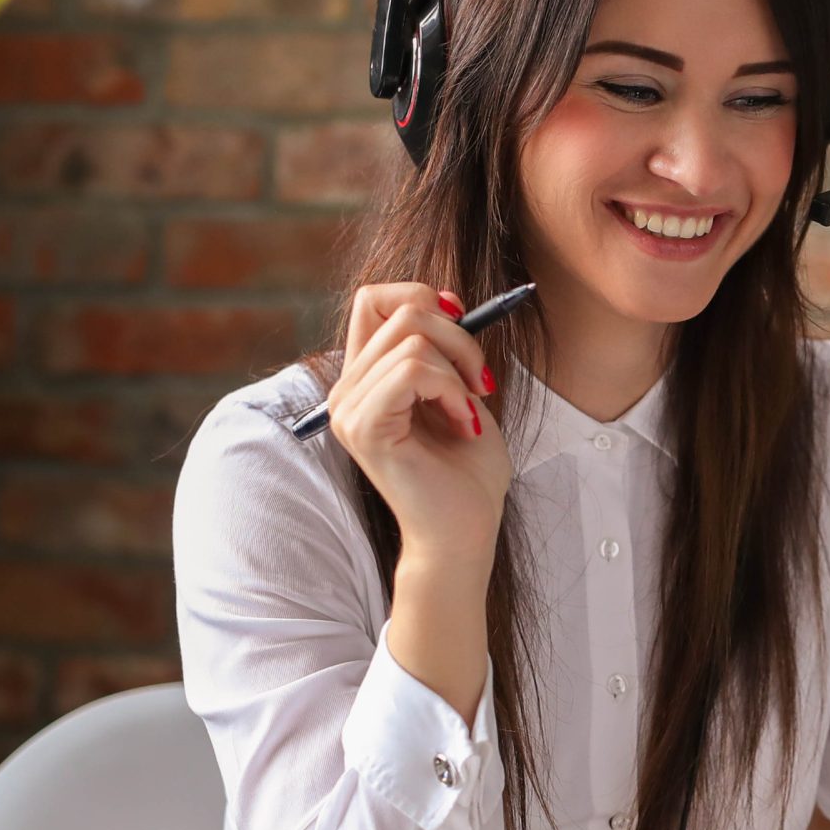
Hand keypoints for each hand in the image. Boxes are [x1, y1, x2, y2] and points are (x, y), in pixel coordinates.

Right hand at [328, 283, 508, 566]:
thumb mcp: (461, 392)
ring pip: (411, 338)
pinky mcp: (365, 427)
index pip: (373, 299)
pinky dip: (450, 389)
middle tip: (481, 383)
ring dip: (460, 369)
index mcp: (366, 378)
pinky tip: (463, 423)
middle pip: (400, 309)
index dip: (423, 296)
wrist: (465, 532)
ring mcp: (350, 409)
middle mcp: (347, 390)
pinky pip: (411, 370)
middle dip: (460, 336)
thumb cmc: (468, 473)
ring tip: (469, 412)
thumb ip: (444, 348)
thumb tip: (446, 299)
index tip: (463, 328)